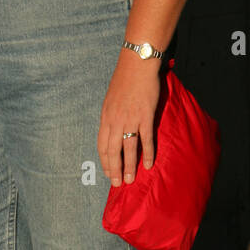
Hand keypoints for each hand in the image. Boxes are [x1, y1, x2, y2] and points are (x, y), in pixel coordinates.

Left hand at [97, 56, 161, 186]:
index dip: (105, 161)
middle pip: (112, 151)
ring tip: (130, 180)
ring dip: (129, 167)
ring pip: (128, 149)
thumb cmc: (124, 80)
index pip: (102, 145)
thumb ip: (111, 116)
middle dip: (114, 169)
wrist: (136, 65)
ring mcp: (130, 120)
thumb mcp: (110, 99)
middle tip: (118, 183)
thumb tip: (112, 129)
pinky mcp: (145, 117)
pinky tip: (148, 165)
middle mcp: (115, 121)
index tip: (108, 173)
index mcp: (105, 117)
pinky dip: (147, 154)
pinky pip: (146, 140)